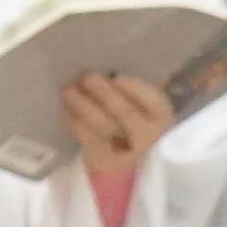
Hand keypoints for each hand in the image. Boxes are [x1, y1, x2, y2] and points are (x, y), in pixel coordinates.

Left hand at [55, 69, 176, 173]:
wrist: (122, 150)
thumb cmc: (129, 111)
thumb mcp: (137, 97)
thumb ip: (127, 84)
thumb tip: (103, 65)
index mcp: (161, 114)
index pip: (153, 101)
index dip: (135, 89)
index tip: (117, 77)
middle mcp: (148, 135)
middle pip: (125, 113)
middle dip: (104, 93)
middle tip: (87, 77)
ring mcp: (126, 152)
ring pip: (103, 126)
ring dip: (83, 106)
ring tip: (69, 90)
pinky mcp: (104, 161)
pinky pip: (86, 139)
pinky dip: (74, 122)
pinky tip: (66, 109)